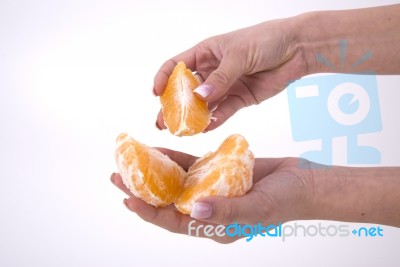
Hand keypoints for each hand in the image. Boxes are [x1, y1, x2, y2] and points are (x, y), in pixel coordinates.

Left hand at [111, 148, 314, 242]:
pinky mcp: (218, 173)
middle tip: (118, 177)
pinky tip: (161, 150)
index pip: (174, 221)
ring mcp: (213, 190)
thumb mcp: (258, 209)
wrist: (305, 181)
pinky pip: (192, 167)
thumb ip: (226, 212)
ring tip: (133, 159)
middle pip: (168, 201)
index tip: (127, 198)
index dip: (149, 211)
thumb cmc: (286, 200)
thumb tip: (192, 211)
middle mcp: (209, 210)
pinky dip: (176, 159)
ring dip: (155, 172)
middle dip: (142, 190)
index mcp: (214, 226)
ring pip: (177, 182)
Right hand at [154, 18, 307, 130]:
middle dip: (174, 106)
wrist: (297, 49)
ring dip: (193, 118)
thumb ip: (221, 78)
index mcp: (206, 53)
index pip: (177, 65)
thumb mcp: (239, 55)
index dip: (164, 78)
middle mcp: (212, 71)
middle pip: (187, 90)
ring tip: (182, 131)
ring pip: (204, 105)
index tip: (155, 93)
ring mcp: (225, 86)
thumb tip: (199, 97)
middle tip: (164, 123)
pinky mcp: (240, 99)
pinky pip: (223, 112)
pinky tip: (206, 128)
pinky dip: (215, 120)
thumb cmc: (266, 40)